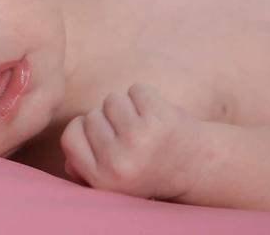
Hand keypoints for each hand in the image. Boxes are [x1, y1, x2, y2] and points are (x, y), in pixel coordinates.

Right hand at [60, 83, 206, 199]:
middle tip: (131, 136)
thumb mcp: (115, 180)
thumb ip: (86, 170)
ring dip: (126, 106)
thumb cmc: (149, 168)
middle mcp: (118, 162)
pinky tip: (158, 115)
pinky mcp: (160, 119)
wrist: (200, 167)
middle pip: (91, 116)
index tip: (104, 136)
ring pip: (112, 100)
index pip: (70, 136)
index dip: (84, 130)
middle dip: (108, 120)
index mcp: (102, 179)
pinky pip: (136, 89)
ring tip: (144, 124)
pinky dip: (145, 96)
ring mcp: (139, 139)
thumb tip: (68, 162)